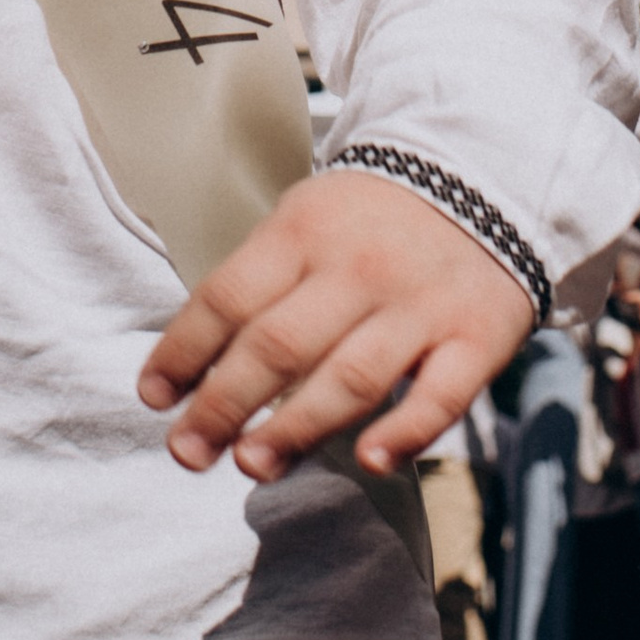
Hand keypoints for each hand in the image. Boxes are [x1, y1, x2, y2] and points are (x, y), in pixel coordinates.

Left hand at [137, 171, 535, 481]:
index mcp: (303, 231)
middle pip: (278, 345)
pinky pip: (442, 395)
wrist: (485, 174)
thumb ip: (262, 283)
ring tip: (252, 465)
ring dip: (296, 428)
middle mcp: (358, 268)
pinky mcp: (477, 336)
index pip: (227, 297)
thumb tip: (198, 364)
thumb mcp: (307, 219)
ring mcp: (420, 304)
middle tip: (188, 451)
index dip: (182, 352)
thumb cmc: (373, 216)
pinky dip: (406, 432)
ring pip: (351, 377)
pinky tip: (368, 460)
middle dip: (223, 405)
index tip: (154, 398)